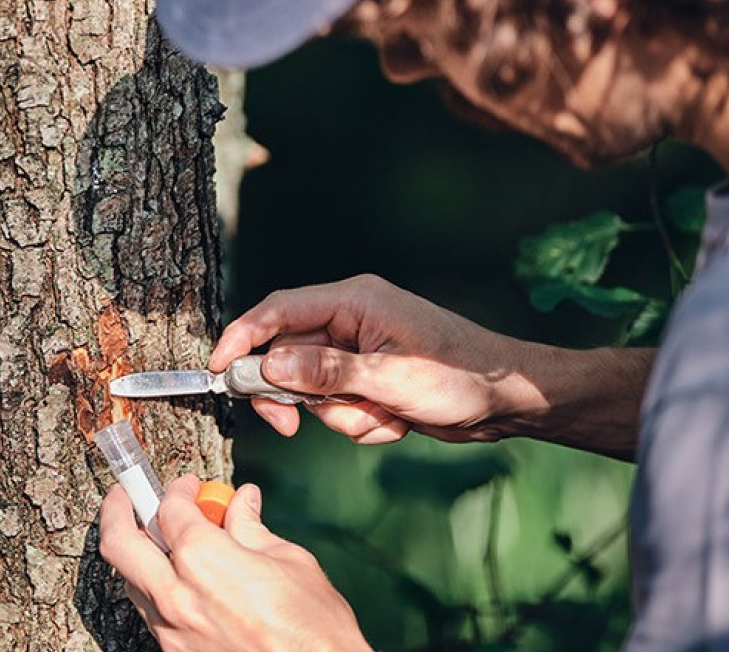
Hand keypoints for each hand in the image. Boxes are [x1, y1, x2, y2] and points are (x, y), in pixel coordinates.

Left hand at [99, 475, 370, 651]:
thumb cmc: (315, 629)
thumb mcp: (290, 563)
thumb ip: (253, 528)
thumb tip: (243, 501)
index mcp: (205, 560)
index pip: (170, 510)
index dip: (178, 490)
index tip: (188, 486)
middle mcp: (177, 595)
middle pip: (119, 542)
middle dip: (116, 510)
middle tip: (124, 495)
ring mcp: (172, 631)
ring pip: (131, 581)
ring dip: (136, 554)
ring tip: (153, 540)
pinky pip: (152, 614)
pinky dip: (156, 589)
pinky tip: (177, 582)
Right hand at [212, 274, 544, 445]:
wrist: (511, 400)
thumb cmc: (460, 376)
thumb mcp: (389, 378)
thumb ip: (326, 373)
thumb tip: (270, 368)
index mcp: (353, 301)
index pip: (278, 312)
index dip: (241, 339)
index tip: (216, 371)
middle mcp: (349, 320)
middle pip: (286, 355)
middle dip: (293, 396)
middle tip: (291, 426)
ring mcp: (358, 351)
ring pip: (312, 389)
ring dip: (340, 415)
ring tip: (384, 417)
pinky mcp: (367, 378)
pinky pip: (338, 405)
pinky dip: (360, 422)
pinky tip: (397, 421)